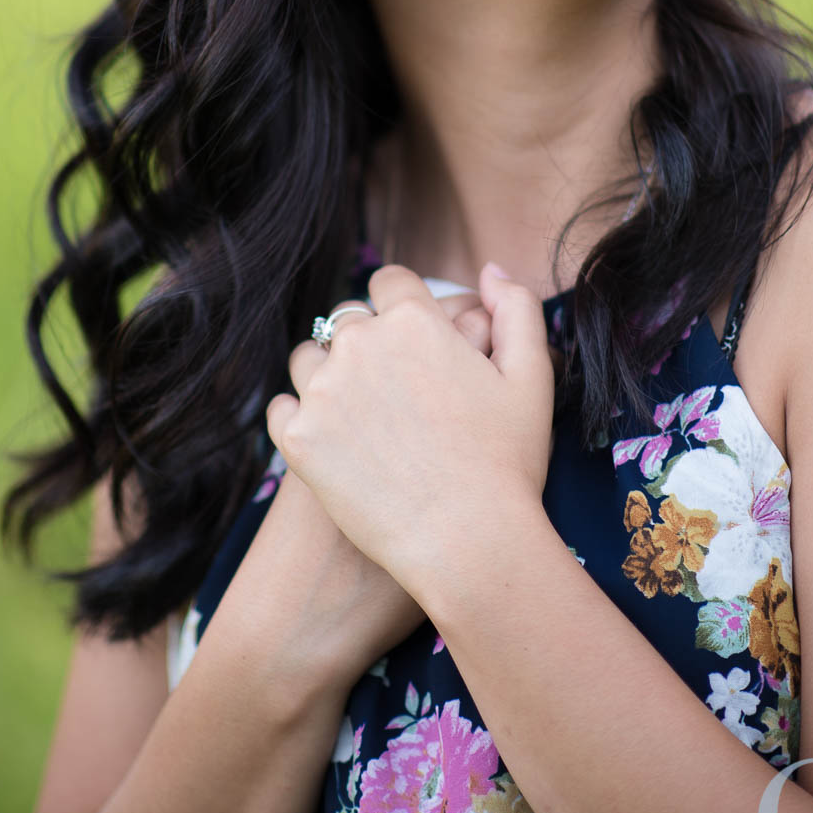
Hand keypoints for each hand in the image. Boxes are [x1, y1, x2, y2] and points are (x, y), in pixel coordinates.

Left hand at [264, 288, 497, 683]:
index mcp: (414, 320)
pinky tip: (329, 440)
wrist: (469, 541)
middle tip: (392, 388)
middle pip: (347, 320)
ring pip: (308, 359)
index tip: (410, 338)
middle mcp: (361, 343)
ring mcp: (323, 390)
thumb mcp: (531, 376)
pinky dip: (299, 419)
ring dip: (327, 374)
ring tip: (357, 413)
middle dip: (366, 342)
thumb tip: (489, 271)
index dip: (401, 306)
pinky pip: (282, 409)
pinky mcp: (298, 438)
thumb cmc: (508, 462)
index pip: (388, 282)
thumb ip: (517, 309)